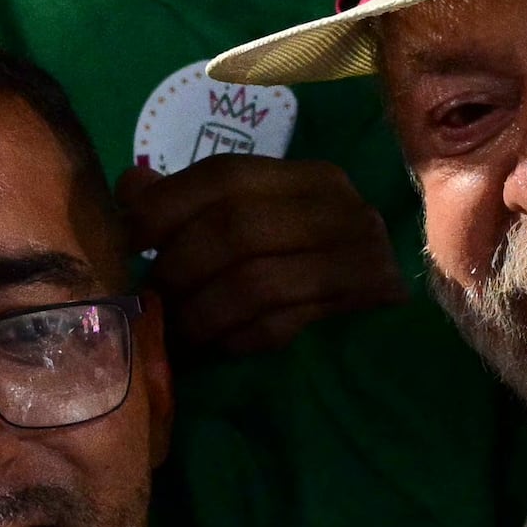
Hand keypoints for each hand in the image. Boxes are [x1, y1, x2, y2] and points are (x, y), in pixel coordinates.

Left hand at [119, 153, 396, 358]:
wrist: (404, 348)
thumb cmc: (310, 279)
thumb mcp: (254, 231)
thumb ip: (194, 206)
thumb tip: (129, 183)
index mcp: (303, 176)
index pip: (222, 176)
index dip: (161, 209)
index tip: (122, 244)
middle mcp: (337, 202)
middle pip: (234, 227)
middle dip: (179, 272)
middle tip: (147, 305)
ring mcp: (360, 251)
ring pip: (255, 279)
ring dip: (200, 315)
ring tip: (172, 336)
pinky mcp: (367, 301)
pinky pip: (283, 322)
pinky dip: (238, 339)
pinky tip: (217, 350)